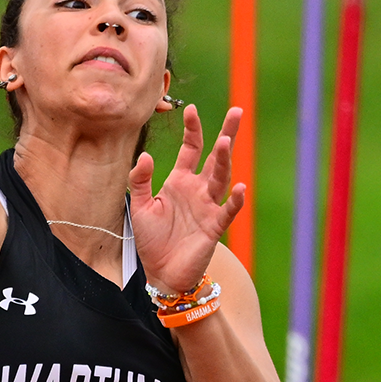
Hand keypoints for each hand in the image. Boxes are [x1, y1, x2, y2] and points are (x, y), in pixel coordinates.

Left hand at [128, 104, 246, 295]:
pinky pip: (228, 210)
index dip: (192, 129)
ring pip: (221, 177)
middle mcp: (198, 189)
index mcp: (180, 181)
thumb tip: (146, 155)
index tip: (191, 108)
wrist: (161, 272)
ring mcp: (208, 206)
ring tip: (227, 141)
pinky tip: (241, 187)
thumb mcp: (138, 206)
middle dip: (226, 133)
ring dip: (225, 160)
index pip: (191, 149)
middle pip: (216, 156)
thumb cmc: (152, 239)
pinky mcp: (214, 226)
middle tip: (236, 111)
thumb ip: (139, 180)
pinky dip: (236, 200)